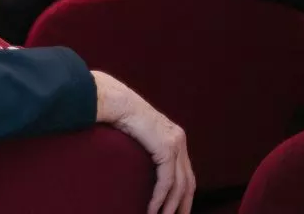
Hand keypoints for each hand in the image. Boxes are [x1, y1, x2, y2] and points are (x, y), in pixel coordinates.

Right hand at [93, 71, 194, 213]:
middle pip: (188, 181)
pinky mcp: (165, 149)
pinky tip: (153, 209)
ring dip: (170, 206)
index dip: (184, 192)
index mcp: (175, 135)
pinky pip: (166, 182)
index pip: (186, 171)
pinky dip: (160, 198)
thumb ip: (145, 144)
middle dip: (183, 204)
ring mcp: (175, 144)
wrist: (115, 101)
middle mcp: (179, 140)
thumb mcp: (138, 131)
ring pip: (179, 185)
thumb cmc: (118, 112)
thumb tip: (140, 160)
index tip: (178, 208)